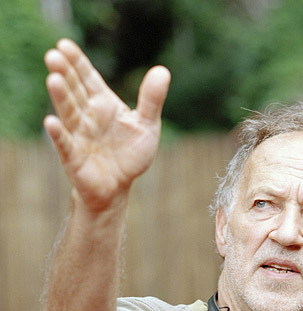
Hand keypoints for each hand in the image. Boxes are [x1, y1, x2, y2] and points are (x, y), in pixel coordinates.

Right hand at [43, 39, 169, 210]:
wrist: (118, 187)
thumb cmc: (129, 154)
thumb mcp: (147, 126)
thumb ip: (151, 99)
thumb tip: (163, 71)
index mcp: (102, 102)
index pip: (87, 77)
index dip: (76, 61)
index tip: (64, 44)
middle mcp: (86, 114)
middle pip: (74, 90)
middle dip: (64, 73)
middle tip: (53, 55)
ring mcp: (78, 134)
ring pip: (68, 112)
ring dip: (60, 97)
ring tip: (53, 79)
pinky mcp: (73, 156)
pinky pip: (65, 143)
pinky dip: (58, 134)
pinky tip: (50, 122)